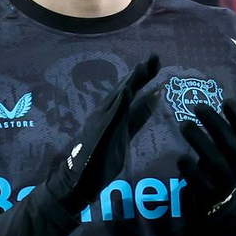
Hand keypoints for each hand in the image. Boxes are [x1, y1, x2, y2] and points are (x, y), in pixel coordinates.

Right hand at [45, 55, 159, 211]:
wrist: (78, 179)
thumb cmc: (101, 157)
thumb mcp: (126, 133)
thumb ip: (139, 116)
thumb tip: (156, 96)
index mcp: (114, 113)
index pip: (132, 91)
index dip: (145, 76)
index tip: (157, 61)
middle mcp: (106, 112)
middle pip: (126, 89)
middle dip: (141, 73)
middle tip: (155, 56)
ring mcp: (101, 121)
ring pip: (117, 98)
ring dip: (130, 82)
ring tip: (143, 66)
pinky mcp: (98, 133)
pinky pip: (110, 117)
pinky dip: (119, 103)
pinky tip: (127, 91)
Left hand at [178, 89, 235, 222]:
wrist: (219, 206)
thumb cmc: (224, 164)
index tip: (225, 100)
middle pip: (229, 143)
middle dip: (214, 123)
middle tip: (197, 106)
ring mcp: (223, 181)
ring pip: (214, 160)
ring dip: (199, 141)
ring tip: (184, 124)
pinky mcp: (207, 195)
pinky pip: (199, 182)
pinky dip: (190, 170)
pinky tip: (180, 157)